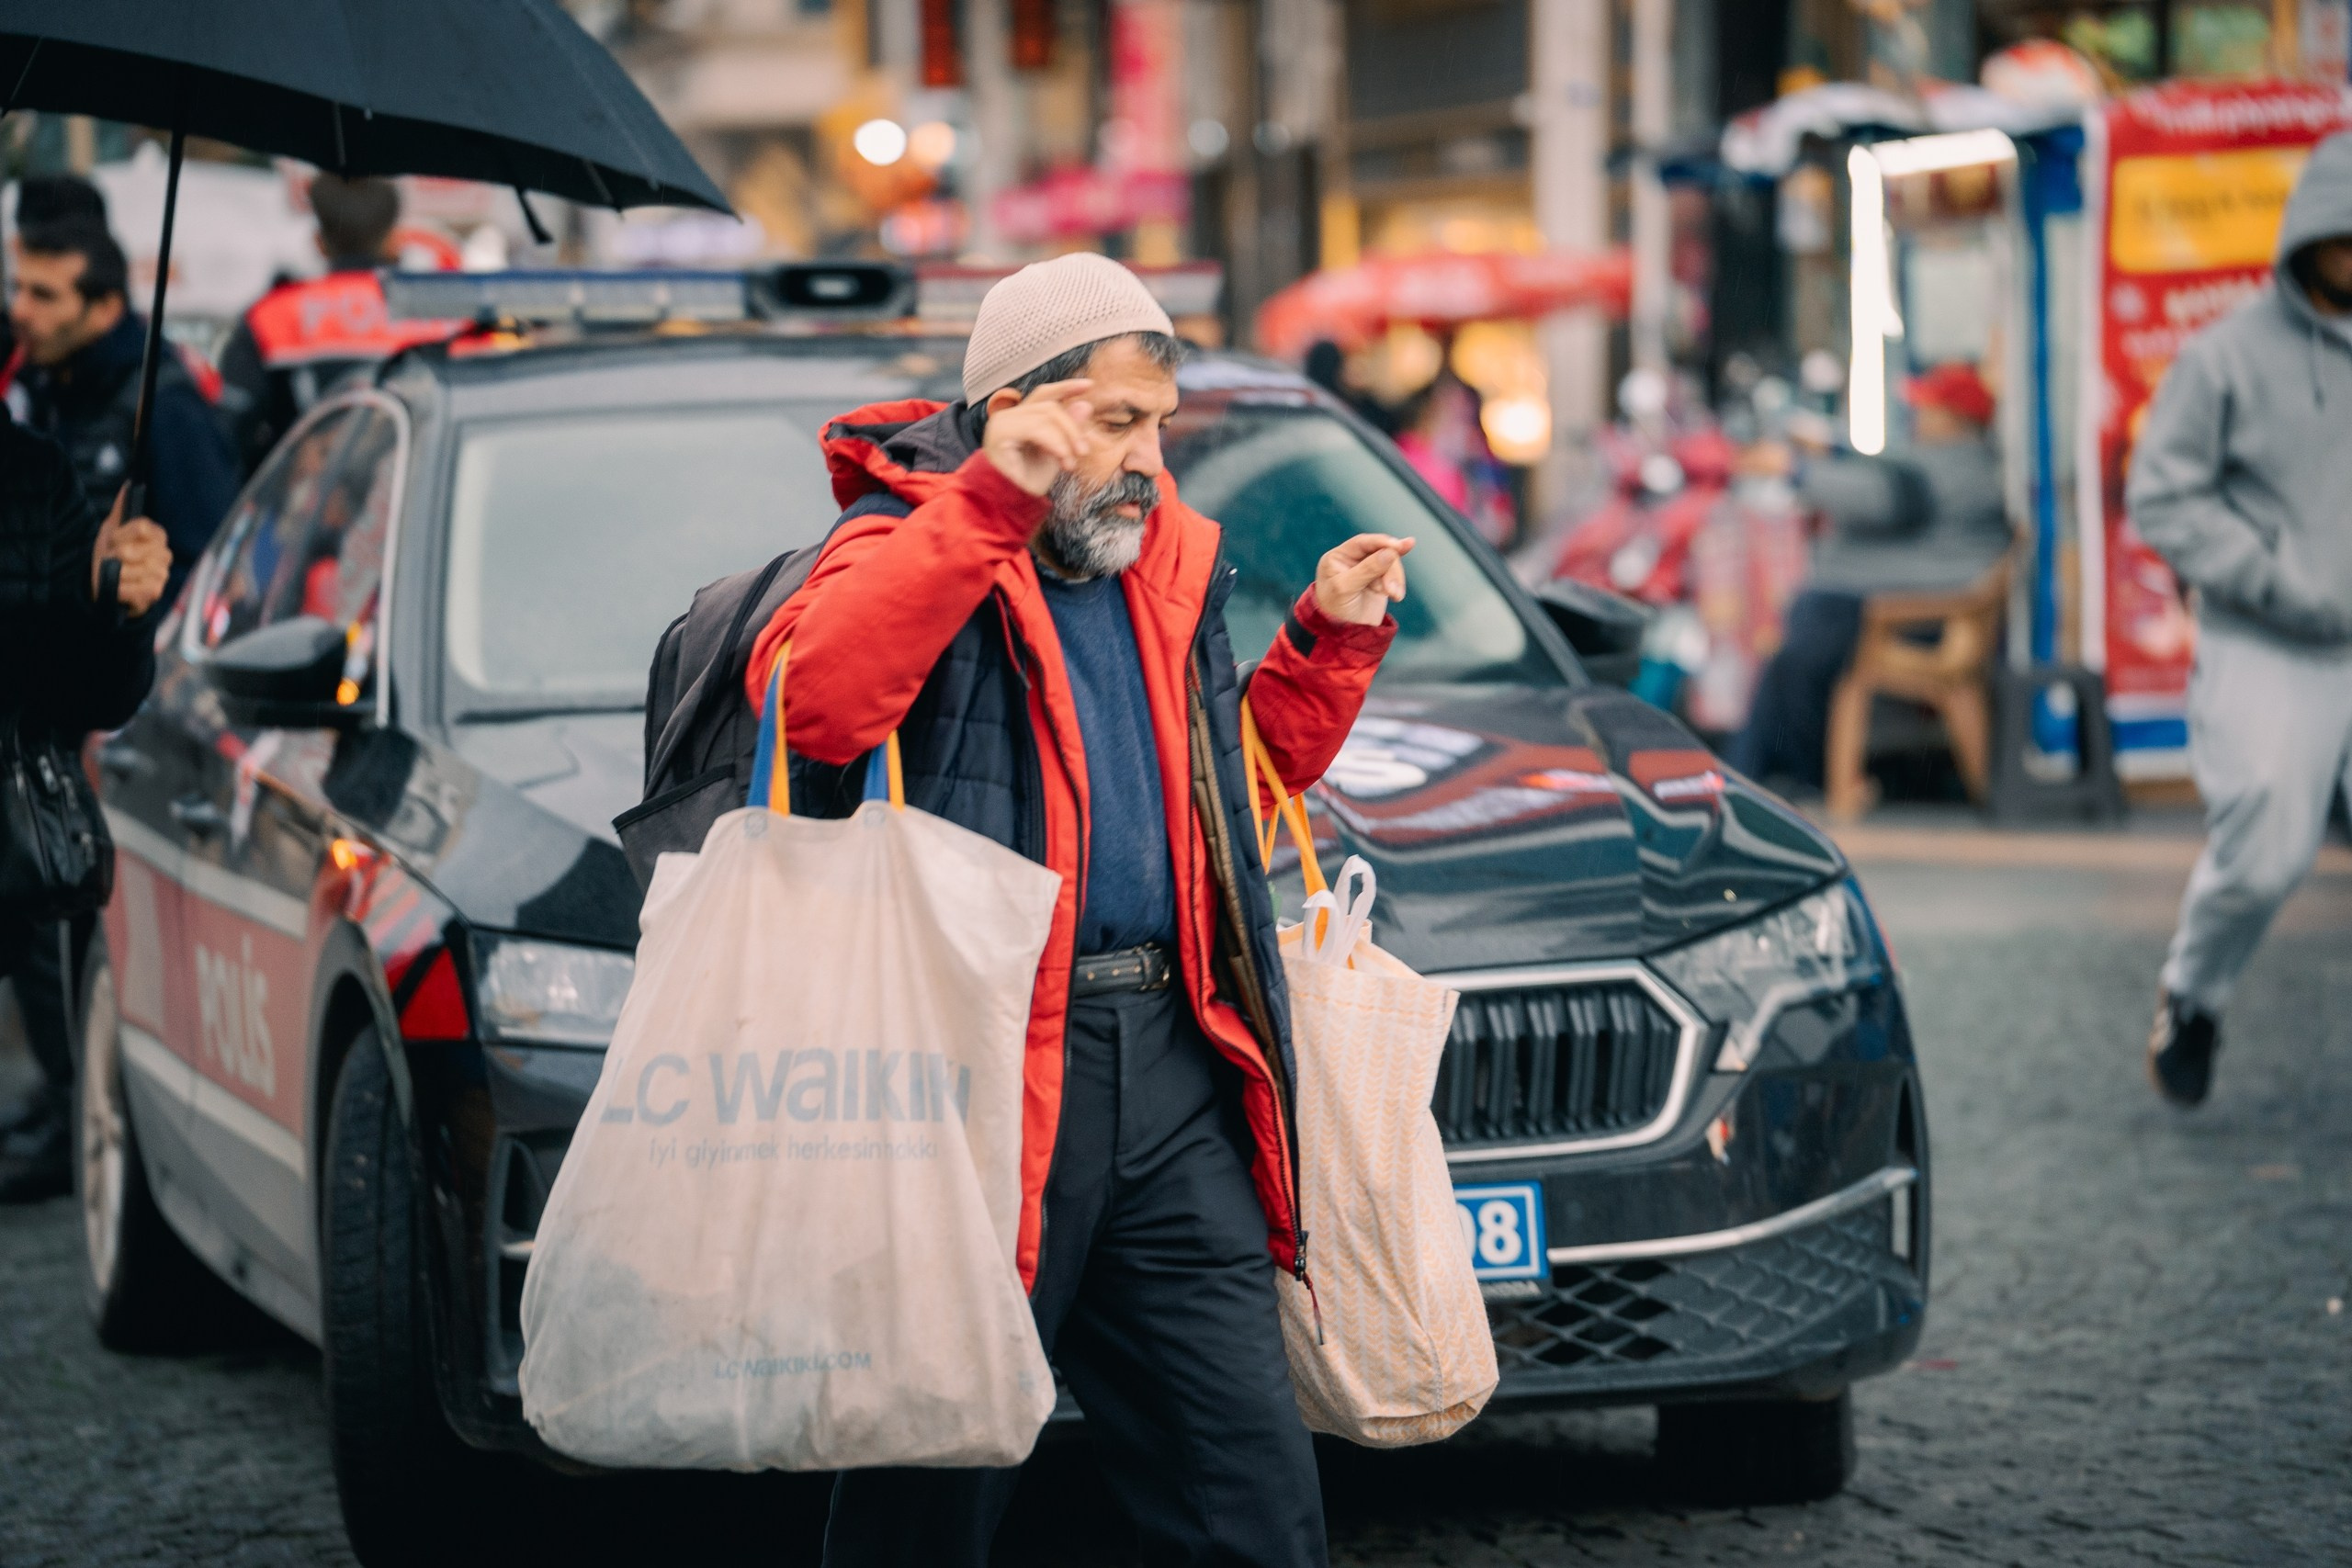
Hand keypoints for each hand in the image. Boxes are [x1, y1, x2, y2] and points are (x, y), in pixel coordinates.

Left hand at [91, 487, 171, 617]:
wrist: (104, 582)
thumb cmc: (110, 554)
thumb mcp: (112, 529)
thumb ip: (121, 508)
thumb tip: (129, 484)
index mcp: (156, 535)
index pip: (141, 527)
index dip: (121, 535)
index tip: (113, 540)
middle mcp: (164, 554)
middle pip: (131, 551)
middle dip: (114, 556)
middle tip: (111, 559)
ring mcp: (161, 574)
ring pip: (130, 570)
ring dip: (114, 573)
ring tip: (114, 574)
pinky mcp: (155, 592)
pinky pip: (133, 588)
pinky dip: (120, 588)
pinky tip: (119, 587)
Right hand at [980, 379, 1095, 496]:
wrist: (1007, 508)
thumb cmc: (1028, 485)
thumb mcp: (1057, 455)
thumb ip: (1069, 431)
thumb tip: (1086, 404)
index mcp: (1018, 419)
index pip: (1044, 394)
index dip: (1066, 388)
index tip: (1090, 385)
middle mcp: (1006, 417)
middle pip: (1049, 405)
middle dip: (1072, 426)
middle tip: (1084, 451)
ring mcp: (1001, 423)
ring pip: (1046, 415)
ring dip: (1066, 439)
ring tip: (1071, 464)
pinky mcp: (1000, 433)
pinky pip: (1037, 428)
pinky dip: (1056, 443)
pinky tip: (1063, 460)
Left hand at [1312, 534, 1414, 626]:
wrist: (1344, 636)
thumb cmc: (1336, 611)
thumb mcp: (1346, 589)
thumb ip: (1367, 569)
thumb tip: (1390, 552)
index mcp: (1337, 557)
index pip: (1362, 543)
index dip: (1381, 542)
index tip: (1399, 546)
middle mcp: (1352, 560)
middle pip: (1380, 553)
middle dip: (1390, 568)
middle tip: (1392, 590)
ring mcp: (1367, 570)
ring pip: (1390, 564)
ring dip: (1395, 579)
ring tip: (1395, 596)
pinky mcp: (1379, 581)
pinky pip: (1394, 575)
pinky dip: (1397, 584)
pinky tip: (1396, 596)